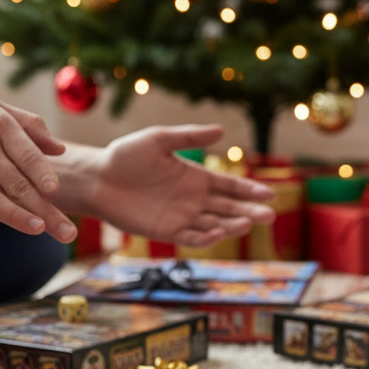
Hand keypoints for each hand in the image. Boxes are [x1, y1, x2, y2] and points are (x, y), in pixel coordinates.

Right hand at [0, 89, 75, 242]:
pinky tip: (30, 226)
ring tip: (58, 233)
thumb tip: (59, 149)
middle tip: (70, 232)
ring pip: (9, 192)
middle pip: (24, 180)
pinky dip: (11, 215)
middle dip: (50, 207)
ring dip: (36, 216)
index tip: (58, 193)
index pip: (30, 154)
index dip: (45, 176)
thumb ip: (26, 125)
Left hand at [65, 125, 275, 247]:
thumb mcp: (159, 139)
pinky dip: (206, 238)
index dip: (249, 190)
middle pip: (228, 208)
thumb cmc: (126, 156)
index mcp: (195, 177)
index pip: (229, 186)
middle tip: (268, 216)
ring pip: (215, 225)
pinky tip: (217, 232)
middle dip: (249, 212)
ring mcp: (182, 217)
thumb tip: (221, 131)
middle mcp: (193, 199)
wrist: (98, 178)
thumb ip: (189, 137)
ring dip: (232, 226)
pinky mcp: (166, 231)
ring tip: (246, 223)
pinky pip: (192, 238)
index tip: (270, 193)